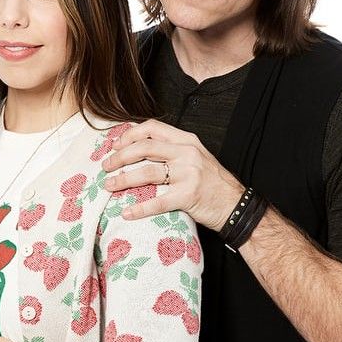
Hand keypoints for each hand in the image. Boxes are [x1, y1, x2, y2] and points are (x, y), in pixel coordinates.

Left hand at [100, 119, 244, 228]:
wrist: (235, 205)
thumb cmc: (213, 182)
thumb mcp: (196, 157)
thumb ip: (173, 150)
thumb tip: (140, 148)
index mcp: (187, 140)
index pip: (153, 128)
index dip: (130, 135)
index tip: (116, 145)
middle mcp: (187, 153)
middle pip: (145, 148)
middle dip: (120, 156)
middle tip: (106, 166)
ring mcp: (189, 173)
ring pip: (147, 172)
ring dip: (123, 179)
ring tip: (109, 186)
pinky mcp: (188, 195)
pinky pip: (158, 201)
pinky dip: (140, 209)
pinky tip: (127, 214)